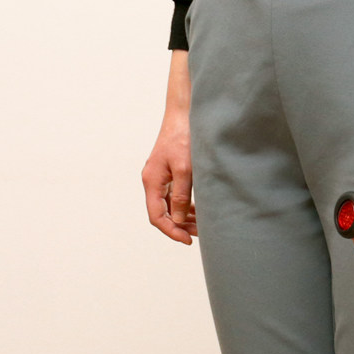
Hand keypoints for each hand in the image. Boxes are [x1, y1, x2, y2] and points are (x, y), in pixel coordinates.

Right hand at [142, 50, 196, 244]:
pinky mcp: (169, 173)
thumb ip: (182, 196)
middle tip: (199, 235)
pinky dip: (186, 207)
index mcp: (152, 181)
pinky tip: (199, 212)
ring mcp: (160, 177)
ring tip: (201, 227)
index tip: (187, 240)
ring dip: (184, 219)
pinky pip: (174, 197)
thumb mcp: (185, 168)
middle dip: (179, 227)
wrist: (184, 113)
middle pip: (162, 214)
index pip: (157, 216)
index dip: (171, 231)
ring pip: (169, 207)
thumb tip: (180, 220)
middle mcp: (153, 181)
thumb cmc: (184, 137)